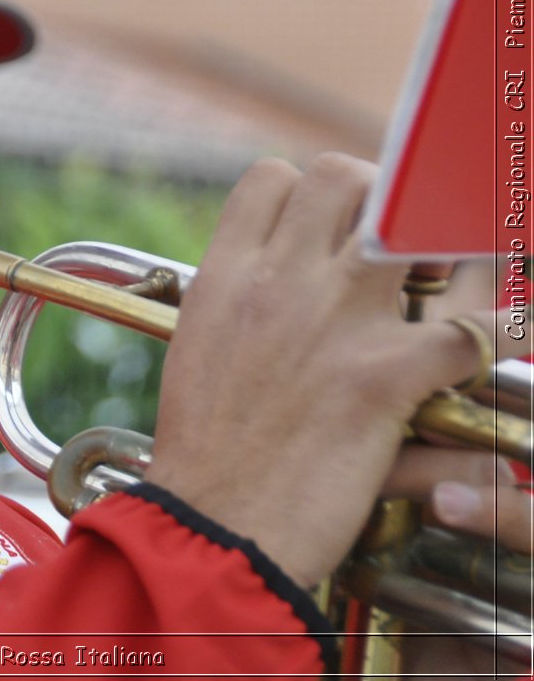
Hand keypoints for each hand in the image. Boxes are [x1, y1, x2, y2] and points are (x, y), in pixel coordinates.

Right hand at [142, 154, 485, 587]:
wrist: (214, 524)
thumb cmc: (205, 453)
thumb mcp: (198, 351)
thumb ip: (236, 306)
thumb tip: (269, 288)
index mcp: (225, 276)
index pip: (271, 178)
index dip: (305, 192)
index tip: (323, 226)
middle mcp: (279, 281)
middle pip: (342, 177)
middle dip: (376, 197)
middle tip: (390, 243)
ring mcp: (335, 321)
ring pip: (406, 221)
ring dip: (437, 242)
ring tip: (442, 278)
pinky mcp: (385, 375)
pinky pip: (475, 329)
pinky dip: (505, 333)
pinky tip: (507, 341)